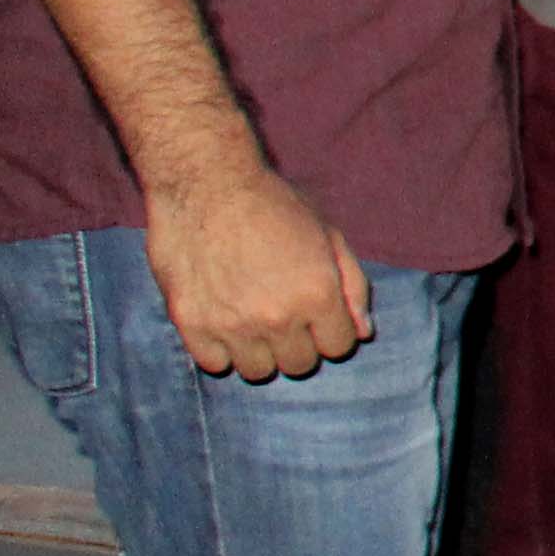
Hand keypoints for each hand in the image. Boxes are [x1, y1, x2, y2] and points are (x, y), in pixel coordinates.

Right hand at [143, 149, 373, 381]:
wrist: (206, 184)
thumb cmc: (273, 204)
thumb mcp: (328, 234)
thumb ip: (352, 286)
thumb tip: (363, 332)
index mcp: (318, 294)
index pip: (338, 347)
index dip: (330, 329)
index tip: (316, 313)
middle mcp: (278, 317)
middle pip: (300, 364)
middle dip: (299, 342)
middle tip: (282, 314)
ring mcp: (232, 325)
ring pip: (258, 371)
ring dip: (261, 351)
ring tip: (253, 319)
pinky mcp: (191, 324)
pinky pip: (215, 364)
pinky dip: (221, 350)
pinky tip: (223, 321)